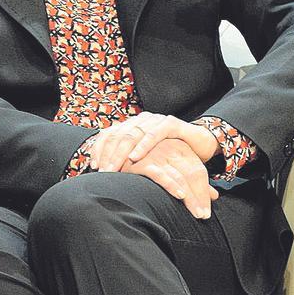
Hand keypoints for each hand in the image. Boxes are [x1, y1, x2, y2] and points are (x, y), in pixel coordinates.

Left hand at [91, 112, 218, 172]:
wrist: (200, 145)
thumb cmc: (171, 153)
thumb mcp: (146, 158)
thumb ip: (128, 161)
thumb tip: (104, 175)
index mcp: (133, 125)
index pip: (109, 134)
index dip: (99, 149)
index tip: (93, 167)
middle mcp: (142, 120)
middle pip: (119, 135)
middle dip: (108, 155)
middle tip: (103, 173)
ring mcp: (156, 120)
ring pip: (133, 134)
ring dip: (122, 153)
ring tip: (114, 169)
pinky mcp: (172, 124)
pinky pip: (155, 133)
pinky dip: (143, 145)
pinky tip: (135, 157)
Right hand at [121, 138, 218, 218]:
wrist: (120, 153)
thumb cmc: (149, 163)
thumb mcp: (174, 167)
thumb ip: (194, 181)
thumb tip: (215, 196)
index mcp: (181, 148)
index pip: (199, 172)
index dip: (204, 192)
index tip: (206, 211)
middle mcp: (172, 149)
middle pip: (193, 175)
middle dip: (199, 197)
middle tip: (203, 216)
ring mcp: (158, 154)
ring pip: (181, 177)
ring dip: (190, 197)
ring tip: (196, 213)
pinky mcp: (143, 162)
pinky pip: (161, 174)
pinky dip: (171, 184)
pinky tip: (179, 195)